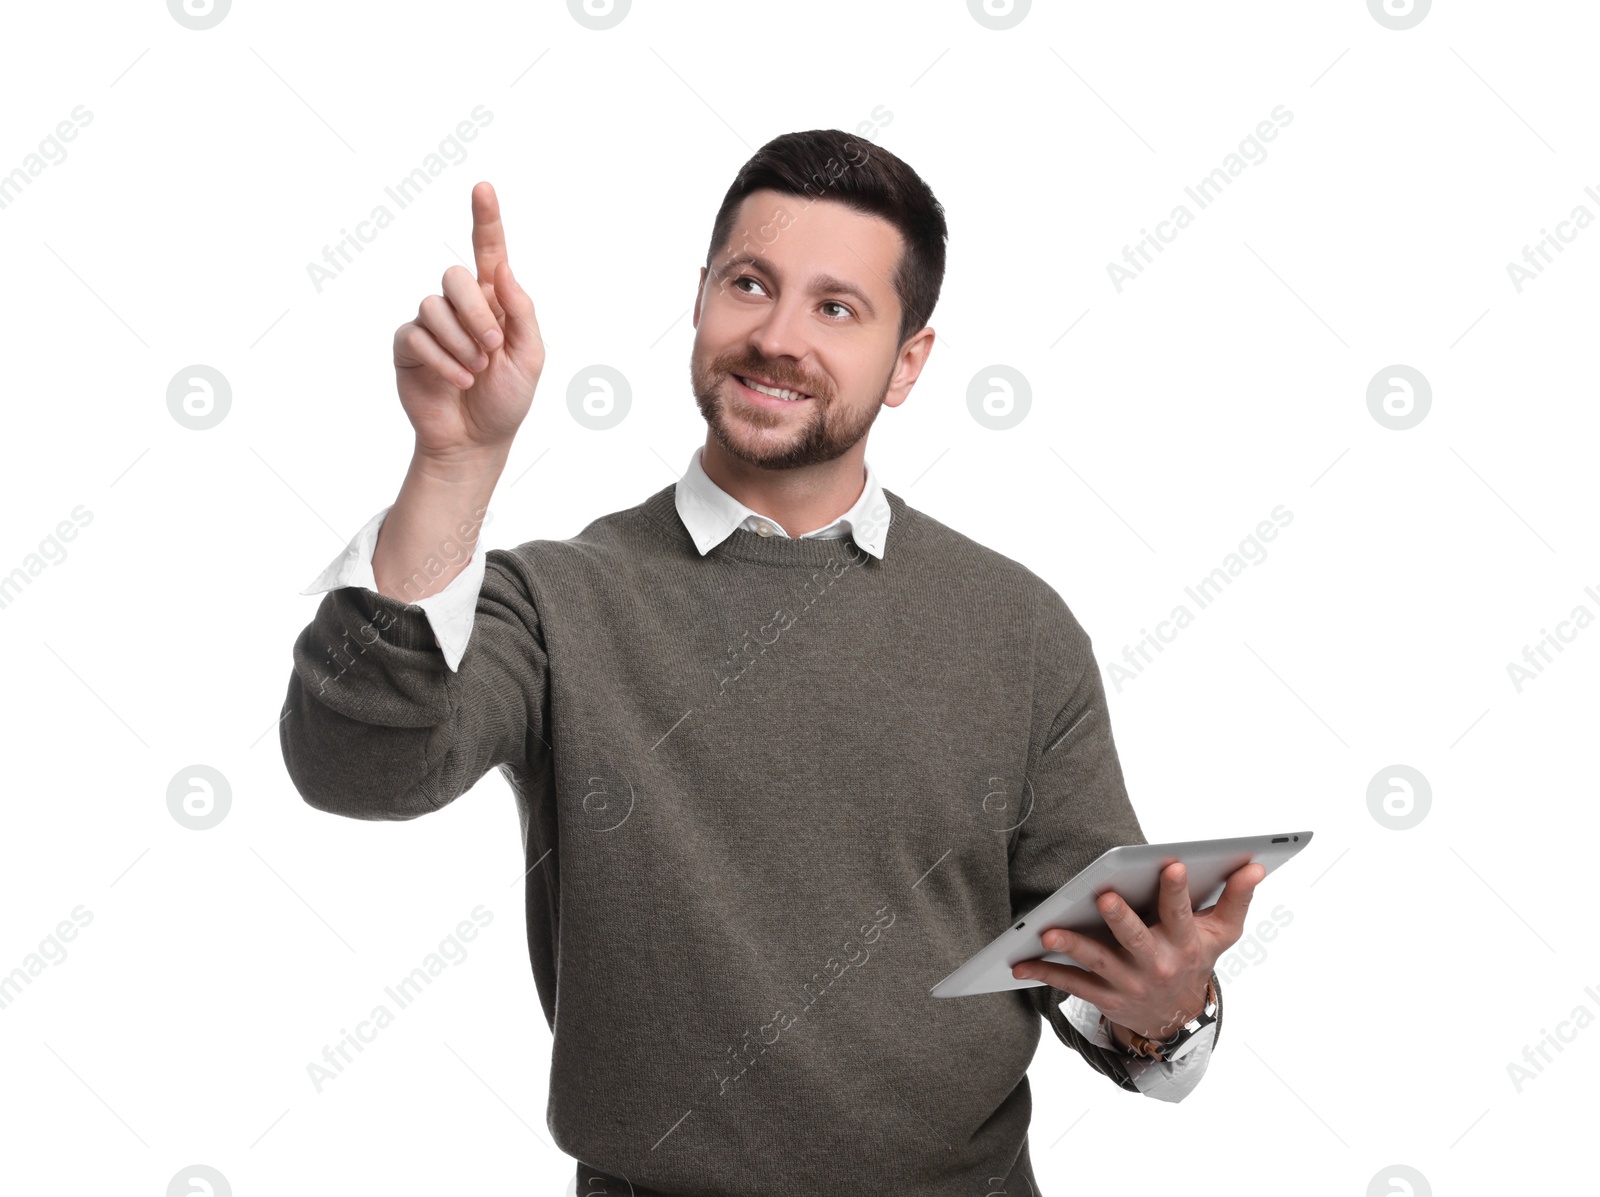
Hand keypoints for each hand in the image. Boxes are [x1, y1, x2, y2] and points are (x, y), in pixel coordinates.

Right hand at [392, 180, 544, 463]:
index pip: (488, 252)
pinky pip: (417, 335)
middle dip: (476, 312)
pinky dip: (443, 359)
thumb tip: (502, 267)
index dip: (486, 219)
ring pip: (434, 305)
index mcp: (494, 302)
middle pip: (455, 276)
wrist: (476, 441)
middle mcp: (460, 306)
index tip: (483, 187)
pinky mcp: (408, 346)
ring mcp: (431, 324)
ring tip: (475, 371)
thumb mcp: (530, 356)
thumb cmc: (506, 400)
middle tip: (492, 347)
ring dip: (461, 342)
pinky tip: (457, 380)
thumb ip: (520, 310)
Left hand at [1012, 859, 1265, 1041]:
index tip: (1171, 865)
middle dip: (1120, 919)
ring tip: (1048, 932)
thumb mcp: (1222, 934)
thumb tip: (1255, 864)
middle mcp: (1156, 963)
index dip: (1177, 891)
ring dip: (1072, 947)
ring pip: (1097, 963)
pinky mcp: (1105, 997)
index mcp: (1184, 942)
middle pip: (1136, 939)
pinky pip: (1072, 984)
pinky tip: (1020, 963)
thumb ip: (1237, 898)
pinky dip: (1045, 973)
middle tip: (1103, 896)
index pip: (1181, 913)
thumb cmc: (1195, 958)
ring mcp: (1128, 983)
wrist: (1176, 1019)